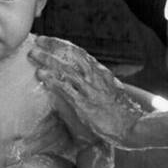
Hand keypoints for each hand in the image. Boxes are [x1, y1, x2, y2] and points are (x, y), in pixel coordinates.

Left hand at [29, 35, 145, 146]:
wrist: (133, 127)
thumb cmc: (122, 114)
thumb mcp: (111, 93)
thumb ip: (96, 86)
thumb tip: (80, 83)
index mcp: (101, 72)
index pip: (79, 53)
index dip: (63, 45)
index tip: (49, 40)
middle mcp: (96, 76)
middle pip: (72, 54)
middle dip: (53, 45)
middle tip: (37, 40)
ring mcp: (90, 90)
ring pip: (66, 68)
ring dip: (48, 59)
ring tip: (33, 54)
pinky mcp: (85, 104)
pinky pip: (66, 88)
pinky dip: (53, 80)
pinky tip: (41, 75)